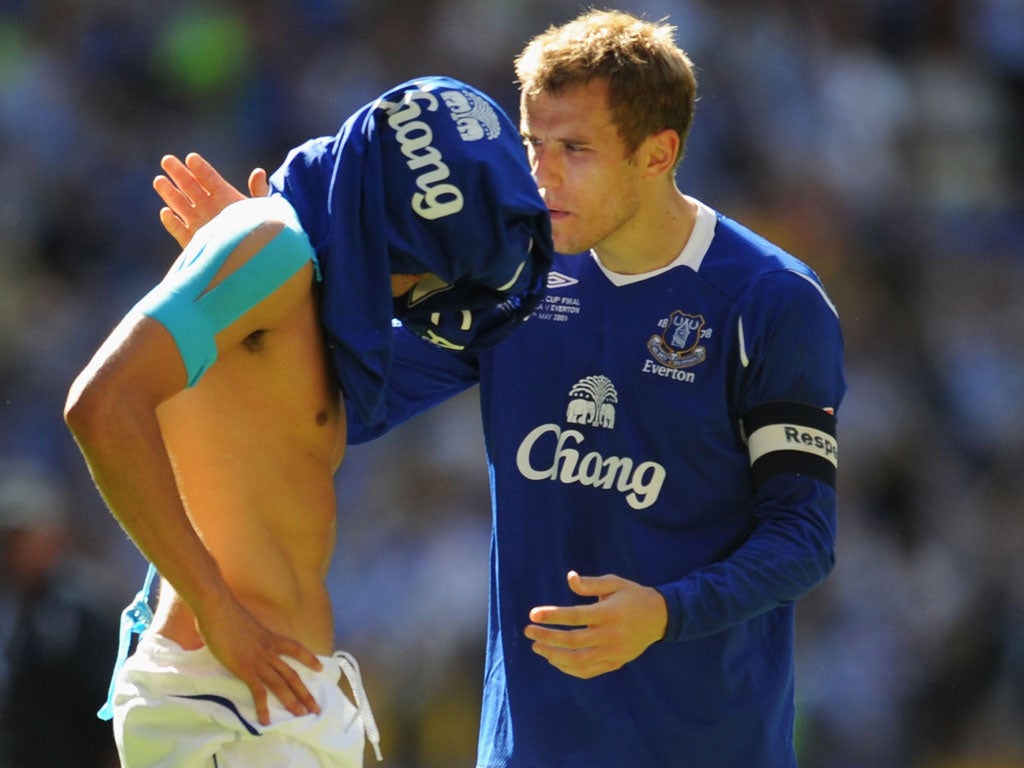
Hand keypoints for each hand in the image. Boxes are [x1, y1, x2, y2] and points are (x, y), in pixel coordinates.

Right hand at [153, 152, 269, 247]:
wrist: (251, 258)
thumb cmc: (258, 230)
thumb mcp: (260, 209)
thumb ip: (258, 191)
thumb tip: (259, 172)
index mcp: (224, 195)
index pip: (209, 178)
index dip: (200, 168)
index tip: (191, 158)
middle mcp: (208, 206)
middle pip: (190, 186)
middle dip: (178, 173)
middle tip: (167, 160)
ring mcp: (198, 222)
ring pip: (180, 205)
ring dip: (169, 193)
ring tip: (159, 180)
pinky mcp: (191, 240)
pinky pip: (178, 230)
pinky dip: (172, 222)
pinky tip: (166, 212)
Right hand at [195, 596, 323, 726]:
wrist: (218, 608)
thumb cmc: (224, 612)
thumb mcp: (242, 623)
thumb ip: (243, 632)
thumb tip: (233, 633)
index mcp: (270, 638)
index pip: (296, 649)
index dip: (309, 659)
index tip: (320, 668)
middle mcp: (269, 651)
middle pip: (292, 675)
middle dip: (306, 693)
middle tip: (316, 707)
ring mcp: (258, 661)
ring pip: (281, 685)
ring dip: (292, 702)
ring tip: (302, 715)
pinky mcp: (244, 669)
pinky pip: (258, 692)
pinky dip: (263, 707)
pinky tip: (266, 721)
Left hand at [524, 570, 667, 678]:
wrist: (660, 618)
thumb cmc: (632, 596)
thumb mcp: (614, 582)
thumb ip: (591, 583)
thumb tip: (569, 578)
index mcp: (609, 613)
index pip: (575, 616)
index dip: (552, 615)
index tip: (532, 614)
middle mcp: (611, 635)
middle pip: (573, 641)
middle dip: (547, 637)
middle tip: (528, 632)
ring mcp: (613, 652)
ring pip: (579, 661)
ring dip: (554, 656)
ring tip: (537, 647)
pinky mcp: (615, 662)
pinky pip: (588, 671)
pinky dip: (569, 669)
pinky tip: (555, 660)